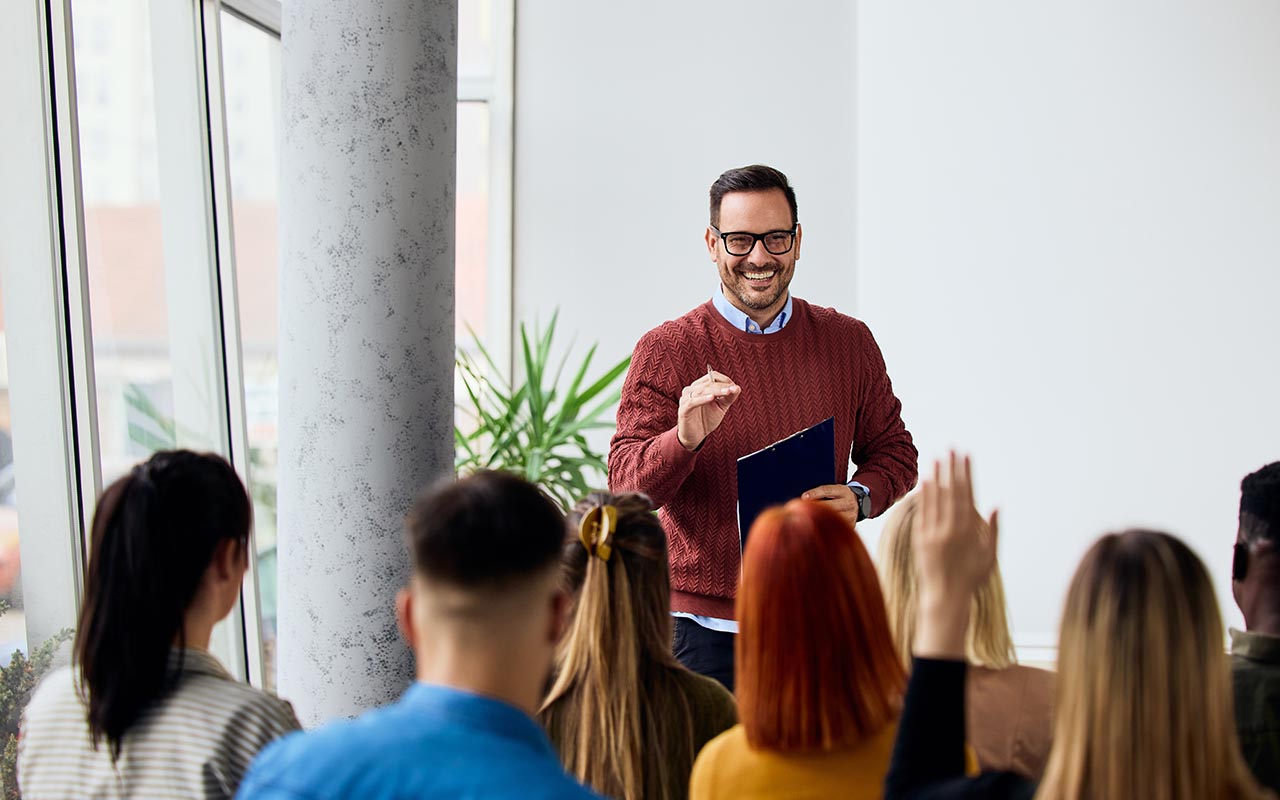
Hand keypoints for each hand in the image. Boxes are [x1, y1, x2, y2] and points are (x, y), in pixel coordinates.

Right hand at [677, 370, 739, 450]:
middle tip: (733, 389)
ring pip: (701, 390)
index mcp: (700, 387)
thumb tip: (737, 388)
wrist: (695, 436)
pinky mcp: (683, 409)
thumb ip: (728, 397)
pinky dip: (703, 399)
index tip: (735, 388)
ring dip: (715, 390)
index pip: (712, 376)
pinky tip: (712, 398)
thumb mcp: (721, 407)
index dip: (724, 380)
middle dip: (722, 386)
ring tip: (727, 392)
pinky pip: (692, 401)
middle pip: (708, 382)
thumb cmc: (707, 419)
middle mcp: (691, 390)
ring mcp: (686, 399)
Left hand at [801, 484, 860, 528]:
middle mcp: (848, 502)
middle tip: (802, 512)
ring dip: (820, 520)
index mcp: (843, 491)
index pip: (827, 490)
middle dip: (816, 508)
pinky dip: (827, 528)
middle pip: (830, 506)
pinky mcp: (852, 525)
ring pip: (833, 518)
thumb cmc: (840, 496)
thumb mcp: (834, 491)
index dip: (814, 493)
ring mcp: (851, 514)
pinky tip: (818, 529)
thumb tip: (804, 501)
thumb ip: (822, 495)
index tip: (804, 497)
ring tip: (808, 521)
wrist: (859, 503)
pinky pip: (837, 528)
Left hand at [912, 451, 998, 659]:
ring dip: (936, 476)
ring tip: (937, 458)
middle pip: (951, 491)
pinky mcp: (920, 538)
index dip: (966, 473)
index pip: (967, 494)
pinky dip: (924, 496)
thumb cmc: (972, 579)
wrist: (945, 598)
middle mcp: (950, 528)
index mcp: (969, 530)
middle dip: (952, 468)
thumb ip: (994, 531)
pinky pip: (922, 512)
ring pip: (935, 498)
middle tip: (951, 448)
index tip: (966, 456)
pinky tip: (925, 481)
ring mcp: (933, 533)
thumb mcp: (989, 557)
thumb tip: (998, 506)